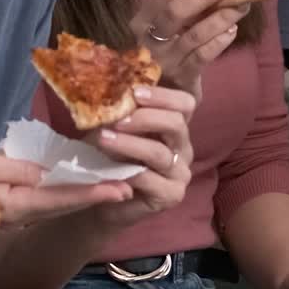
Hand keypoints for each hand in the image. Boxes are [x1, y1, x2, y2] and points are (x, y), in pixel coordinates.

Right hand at [0, 150, 133, 227]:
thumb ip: (15, 170)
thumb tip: (47, 173)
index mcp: (11, 205)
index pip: (59, 199)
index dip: (91, 194)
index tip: (120, 191)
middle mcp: (17, 214)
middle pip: (64, 206)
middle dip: (96, 197)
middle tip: (129, 187)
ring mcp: (13, 214)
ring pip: (57, 205)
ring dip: (84, 196)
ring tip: (114, 186)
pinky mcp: (9, 208)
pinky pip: (44, 201)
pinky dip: (65, 194)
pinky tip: (79, 185)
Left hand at [95, 84, 193, 216]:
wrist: (106, 199)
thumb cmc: (112, 158)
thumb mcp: (117, 130)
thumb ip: (122, 113)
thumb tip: (110, 90)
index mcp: (174, 127)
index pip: (184, 104)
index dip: (162, 96)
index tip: (135, 92)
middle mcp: (183, 148)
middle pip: (176, 124)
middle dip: (145, 118)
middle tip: (117, 119)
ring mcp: (180, 173)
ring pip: (160, 152)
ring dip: (129, 144)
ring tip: (104, 139)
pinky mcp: (172, 195)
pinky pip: (151, 179)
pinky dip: (128, 172)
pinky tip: (111, 169)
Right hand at [132, 0, 248, 95]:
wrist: (166, 97)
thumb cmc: (171, 52)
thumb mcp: (169, 28)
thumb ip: (186, 6)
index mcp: (142, 20)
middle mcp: (147, 39)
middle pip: (174, 10)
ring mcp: (163, 60)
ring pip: (193, 34)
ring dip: (220, 17)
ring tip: (240, 7)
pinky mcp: (180, 77)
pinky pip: (202, 56)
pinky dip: (220, 41)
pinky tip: (232, 31)